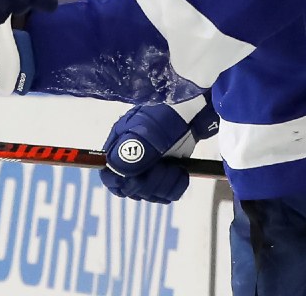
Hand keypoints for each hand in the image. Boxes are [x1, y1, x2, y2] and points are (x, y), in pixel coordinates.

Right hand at [99, 96, 216, 203]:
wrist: (195, 110)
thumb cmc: (169, 113)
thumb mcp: (148, 129)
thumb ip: (132, 150)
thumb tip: (117, 170)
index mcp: (119, 145)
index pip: (109, 175)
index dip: (122, 183)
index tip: (140, 178)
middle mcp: (130, 159)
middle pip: (129, 189)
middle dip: (149, 184)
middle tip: (165, 168)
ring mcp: (149, 168)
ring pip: (148, 194)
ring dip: (164, 186)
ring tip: (175, 168)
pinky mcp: (165, 174)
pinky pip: (165, 195)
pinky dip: (175, 188)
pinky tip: (181, 174)